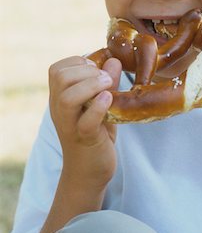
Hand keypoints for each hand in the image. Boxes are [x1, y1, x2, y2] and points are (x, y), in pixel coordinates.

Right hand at [48, 56, 121, 192]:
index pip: (57, 69)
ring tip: (108, 87)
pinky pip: (86, 121)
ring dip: (91, 85)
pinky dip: (99, 107)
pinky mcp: (84, 139)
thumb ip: (106, 82)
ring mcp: (70, 125)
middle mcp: (59, 109)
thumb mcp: (101, 103)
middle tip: (106, 79)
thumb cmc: (96, 134)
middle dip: (86, 70)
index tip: (96, 69)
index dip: (78, 62)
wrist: (89, 173)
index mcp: (60, 98)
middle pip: (60, 77)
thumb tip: (114, 60)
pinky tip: (109, 100)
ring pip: (67, 97)